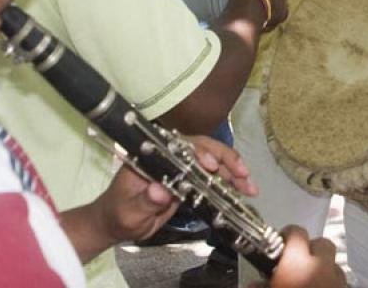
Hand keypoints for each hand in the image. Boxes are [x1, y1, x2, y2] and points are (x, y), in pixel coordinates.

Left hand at [88, 135, 256, 246]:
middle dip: (224, 158)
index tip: (211, 165)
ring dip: (232, 170)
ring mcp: (180, 165)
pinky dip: (229, 181)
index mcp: (151, 155)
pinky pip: (212, 175)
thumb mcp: (128, 211)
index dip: (197, 151)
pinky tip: (244, 189)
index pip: (178, 146)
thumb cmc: (118, 214)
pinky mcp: (189, 178)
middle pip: (200, 147)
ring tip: (250, 186)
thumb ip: (144, 201)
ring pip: (211, 159)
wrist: (117, 222)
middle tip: (242, 174)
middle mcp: (169, 155)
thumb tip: (159, 191)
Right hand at [248, 226, 345, 287]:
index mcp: (297, 262)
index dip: (288, 234)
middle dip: (312, 248)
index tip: (281, 242)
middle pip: (322, 243)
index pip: (296, 232)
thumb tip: (254, 283)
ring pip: (335, 264)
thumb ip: (260, 284)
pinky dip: (332, 282)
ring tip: (311, 278)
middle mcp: (320, 266)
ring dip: (324, 267)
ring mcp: (337, 280)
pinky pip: (341, 281)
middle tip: (298, 261)